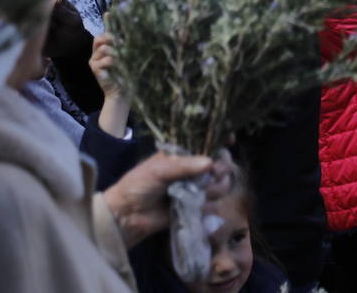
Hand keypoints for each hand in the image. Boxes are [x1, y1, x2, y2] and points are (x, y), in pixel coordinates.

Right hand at [88, 32, 120, 98]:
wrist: (123, 90)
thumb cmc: (126, 72)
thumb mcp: (125, 56)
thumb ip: (122, 46)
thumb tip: (127, 35)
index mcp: (101, 51)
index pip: (100, 36)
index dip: (110, 35)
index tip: (122, 41)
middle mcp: (95, 55)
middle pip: (98, 39)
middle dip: (111, 40)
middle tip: (122, 46)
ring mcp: (93, 62)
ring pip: (103, 48)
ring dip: (116, 52)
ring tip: (123, 60)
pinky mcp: (95, 69)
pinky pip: (106, 60)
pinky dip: (115, 62)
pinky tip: (119, 67)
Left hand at [103, 150, 231, 247]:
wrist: (127, 216)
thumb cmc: (138, 185)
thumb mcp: (158, 170)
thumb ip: (184, 166)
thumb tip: (210, 163)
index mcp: (184, 154)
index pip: (208, 142)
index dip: (222, 139)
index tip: (229, 141)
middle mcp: (194, 169)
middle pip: (222, 163)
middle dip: (223, 167)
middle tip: (215, 173)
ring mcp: (197, 189)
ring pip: (222, 184)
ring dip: (216, 188)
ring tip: (202, 193)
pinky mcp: (196, 207)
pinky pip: (215, 205)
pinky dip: (210, 206)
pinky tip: (199, 207)